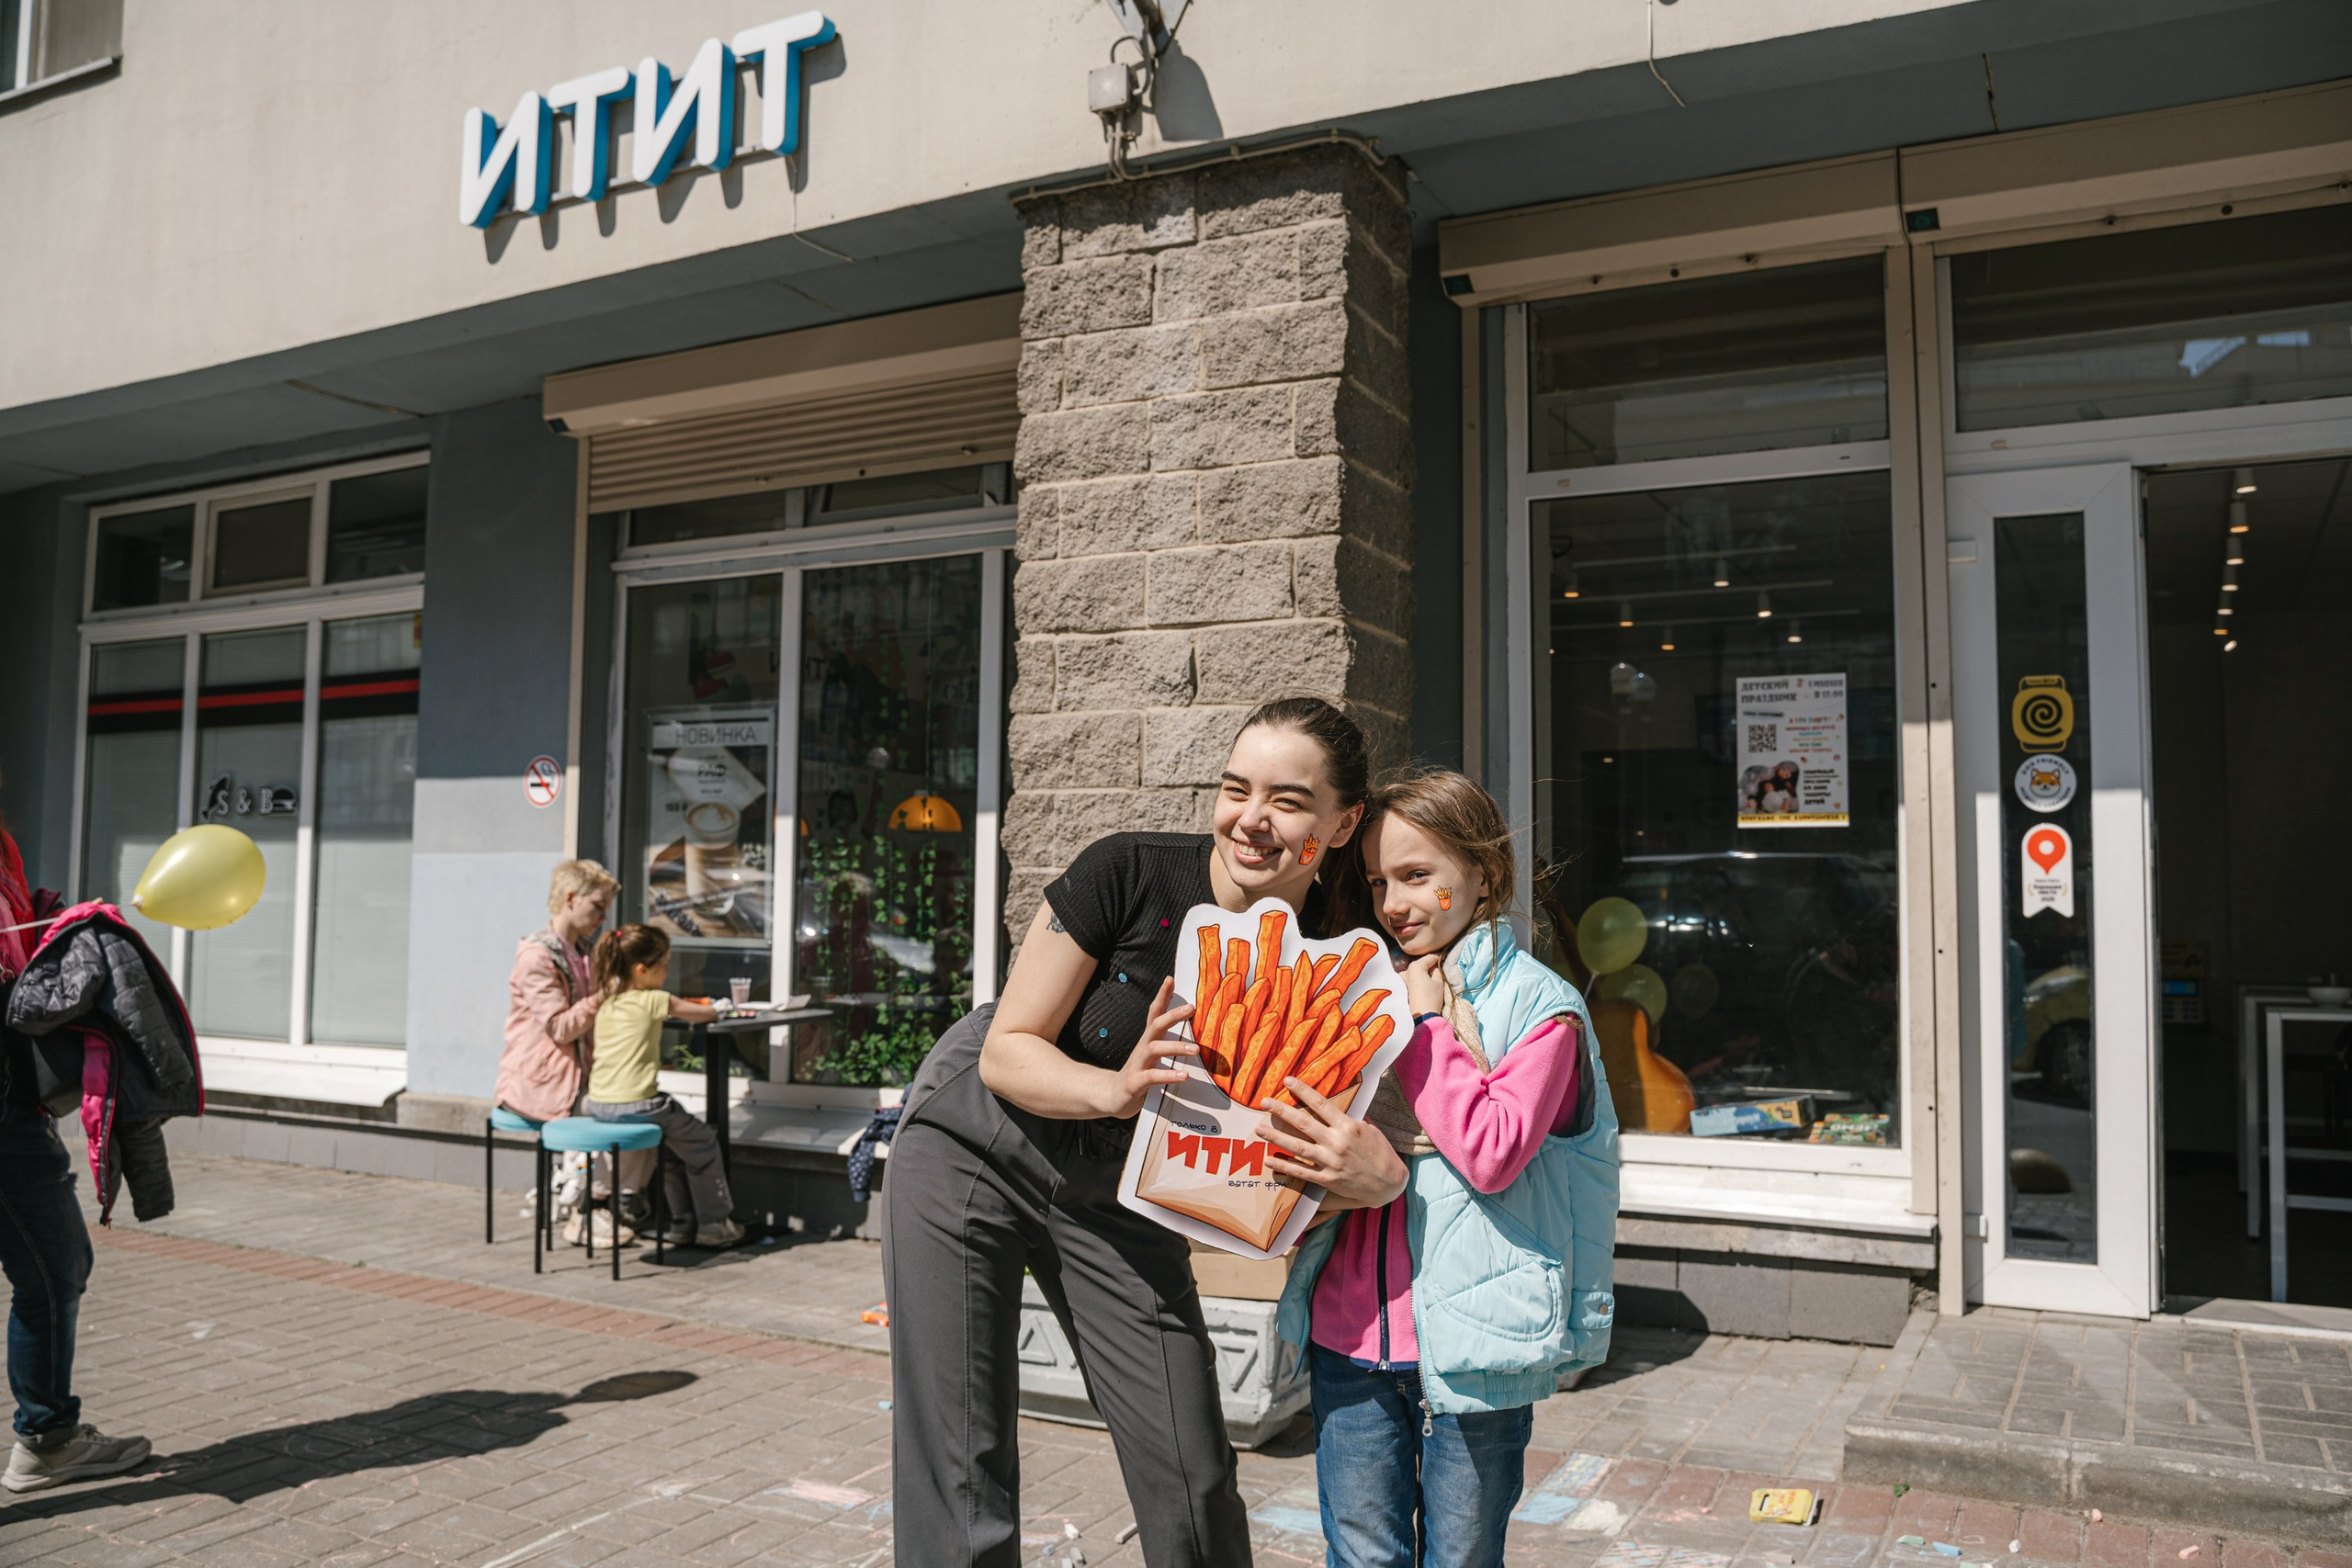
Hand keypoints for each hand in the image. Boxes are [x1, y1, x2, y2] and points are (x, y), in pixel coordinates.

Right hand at [1094, 977, 1198, 1119]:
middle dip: (1172, 1015)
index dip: (1161, 996)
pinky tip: (1183, 1075)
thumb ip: (1168, 1042)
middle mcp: (1142, 1049)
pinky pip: (1152, 1077)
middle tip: (1191, 1008)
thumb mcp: (1152, 1055)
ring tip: (1196, 1049)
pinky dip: (1168, 1075)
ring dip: (1175, 1047)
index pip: (1154, 1014)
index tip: (1170, 979)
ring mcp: (1137, 1065)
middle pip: (1155, 1026)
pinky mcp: (1135, 1083)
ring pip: (1154, 1049)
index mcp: (1148, 1041)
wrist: (1112, 1097)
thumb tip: (1189, 1031)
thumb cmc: (1139, 1073)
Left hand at [1256, 1078, 1406, 1208]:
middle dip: (1281, 1111)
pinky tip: (1269, 1159)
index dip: (1302, 1091)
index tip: (1288, 1081)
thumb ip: (1350, 1116)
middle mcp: (1337, 1143)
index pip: (1320, 1104)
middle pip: (1303, 1123)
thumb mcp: (1369, 1128)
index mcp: (1348, 1126)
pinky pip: (1301, 1171)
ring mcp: (1330, 1162)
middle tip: (1264, 1102)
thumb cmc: (1380, 1152)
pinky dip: (1284, 1166)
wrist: (1389, 1183)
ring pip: (1297, 1147)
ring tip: (1259, 1129)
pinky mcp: (1327, 1179)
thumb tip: (1337, 1100)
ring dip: (1276, 1137)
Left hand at [1403, 953, 1444, 1018]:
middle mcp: (1406, 970)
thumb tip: (1435, 966)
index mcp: (1416, 966)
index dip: (1439, 957)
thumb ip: (1437, 971)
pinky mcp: (1401, 987)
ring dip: (1423, 971)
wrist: (1421, 1016)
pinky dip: (1418, 977)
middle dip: (1430, 964)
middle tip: (1439, 967)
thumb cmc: (1431, 997)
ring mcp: (1402, 978)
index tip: (1445, 958)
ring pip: (1415, 971)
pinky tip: (1424, 982)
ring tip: (1432, 975)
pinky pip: (1411, 977)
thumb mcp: (1438, 982)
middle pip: (1421, 963)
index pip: (1430, 957)